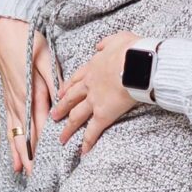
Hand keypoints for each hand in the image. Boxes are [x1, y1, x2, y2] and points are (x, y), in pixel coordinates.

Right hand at [0, 17, 63, 174]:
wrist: (5, 31)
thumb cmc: (28, 41)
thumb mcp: (45, 58)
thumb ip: (52, 81)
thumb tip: (60, 102)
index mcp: (30, 91)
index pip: (37, 124)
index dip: (41, 145)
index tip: (45, 163)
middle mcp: (18, 100)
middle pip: (23, 133)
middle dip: (28, 155)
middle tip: (34, 176)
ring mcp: (10, 99)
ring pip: (14, 131)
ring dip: (18, 151)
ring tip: (21, 170)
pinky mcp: (8, 97)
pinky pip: (9, 123)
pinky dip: (11, 138)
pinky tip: (13, 149)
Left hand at [49, 31, 142, 156]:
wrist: (138, 62)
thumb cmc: (132, 50)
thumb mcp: (118, 39)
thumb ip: (106, 43)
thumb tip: (99, 46)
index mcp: (93, 67)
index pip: (76, 79)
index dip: (67, 87)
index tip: (60, 92)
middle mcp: (90, 85)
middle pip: (71, 99)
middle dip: (61, 108)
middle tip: (53, 116)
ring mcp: (95, 101)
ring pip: (77, 116)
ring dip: (68, 128)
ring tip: (61, 138)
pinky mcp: (104, 114)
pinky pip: (93, 131)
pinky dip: (87, 142)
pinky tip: (83, 151)